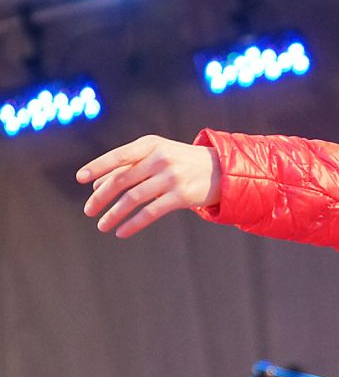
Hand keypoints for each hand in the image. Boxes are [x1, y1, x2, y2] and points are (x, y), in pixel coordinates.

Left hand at [76, 135, 220, 237]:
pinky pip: (150, 213)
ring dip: (113, 214)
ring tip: (102, 225)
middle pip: (121, 180)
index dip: (97, 167)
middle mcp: (160, 158)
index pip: (118, 156)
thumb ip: (130, 165)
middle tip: (88, 210)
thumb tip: (96, 185)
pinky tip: (121, 232)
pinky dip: (132, 224)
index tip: (80, 179)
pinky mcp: (181, 196)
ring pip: (132, 199)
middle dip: (100, 197)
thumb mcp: (159, 154)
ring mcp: (171, 177)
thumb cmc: (181, 162)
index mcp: (152, 144)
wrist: (220, 169)